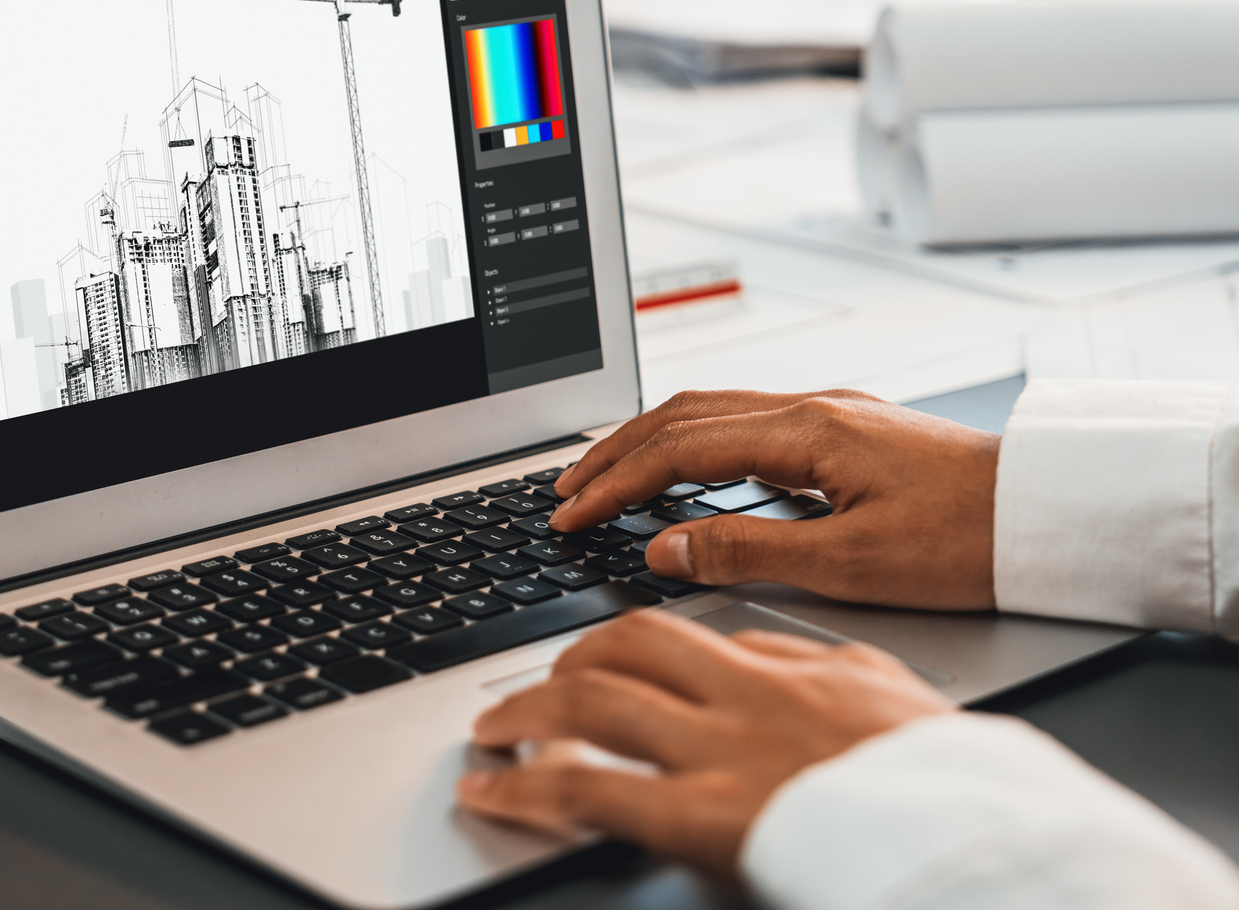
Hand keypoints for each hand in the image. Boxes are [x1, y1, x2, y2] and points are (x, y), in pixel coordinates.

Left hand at [458, 609, 956, 875]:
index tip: (607, 662)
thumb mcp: (905, 713)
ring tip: (491, 728)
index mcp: (804, 671)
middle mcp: (751, 696)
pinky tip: (490, 790)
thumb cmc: (961, 796)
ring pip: (590, 699)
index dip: (635, 647)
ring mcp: (721, 751)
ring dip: (524, 709)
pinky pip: (587, 788)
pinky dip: (523, 786)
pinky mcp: (701, 815)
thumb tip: (803, 671)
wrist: (992, 845)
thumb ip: (842, 684)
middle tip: (532, 688)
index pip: (697, 638)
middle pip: (630, 647)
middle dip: (568, 661)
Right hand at [551, 389, 999, 608]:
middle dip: (614, 451)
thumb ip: (748, 553)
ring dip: (650, 441)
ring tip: (606, 474)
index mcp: (807, 430)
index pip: (678, 449)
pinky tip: (686, 469)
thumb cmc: (973, 541)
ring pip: (712, 410)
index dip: (613, 482)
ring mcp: (832, 413)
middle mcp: (813, 407)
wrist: (1055, 516)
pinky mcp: (849, 430)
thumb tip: (664, 548)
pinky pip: (746, 420)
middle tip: (564, 489)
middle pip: (682, 414)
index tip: (569, 513)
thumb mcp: (852, 565)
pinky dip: (694, 442)